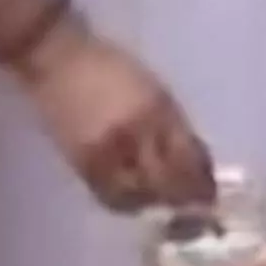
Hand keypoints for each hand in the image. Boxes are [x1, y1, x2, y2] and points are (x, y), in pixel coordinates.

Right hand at [16, 21, 216, 214]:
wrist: (56, 60)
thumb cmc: (110, 68)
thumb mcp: (154, 91)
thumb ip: (175, 127)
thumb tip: (197, 164)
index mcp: (155, 112)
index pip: (187, 160)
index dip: (201, 183)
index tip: (209, 194)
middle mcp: (131, 136)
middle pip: (164, 184)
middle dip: (181, 199)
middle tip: (190, 205)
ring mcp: (103, 152)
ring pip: (137, 196)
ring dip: (153, 203)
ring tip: (160, 201)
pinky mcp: (80, 162)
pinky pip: (108, 195)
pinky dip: (125, 201)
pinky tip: (132, 197)